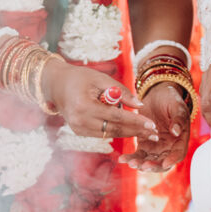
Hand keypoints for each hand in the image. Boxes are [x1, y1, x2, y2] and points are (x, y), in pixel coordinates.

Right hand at [41, 59, 158, 143]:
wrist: (56, 85)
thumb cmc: (80, 77)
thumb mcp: (101, 79)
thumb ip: (121, 91)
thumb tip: (140, 105)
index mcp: (84, 106)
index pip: (115, 117)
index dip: (135, 122)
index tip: (152, 124)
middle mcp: (79, 121)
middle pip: (114, 130)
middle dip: (136, 132)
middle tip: (154, 134)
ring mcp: (78, 129)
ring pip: (109, 134)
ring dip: (129, 134)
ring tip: (147, 134)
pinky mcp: (79, 132)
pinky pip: (102, 134)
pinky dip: (117, 132)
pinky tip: (132, 131)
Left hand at [135, 81, 191, 172]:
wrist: (158, 94)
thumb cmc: (171, 99)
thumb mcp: (177, 106)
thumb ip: (178, 119)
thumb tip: (176, 132)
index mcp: (180, 139)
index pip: (178, 154)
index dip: (172, 160)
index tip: (165, 163)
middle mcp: (168, 146)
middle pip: (162, 162)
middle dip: (153, 166)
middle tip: (144, 166)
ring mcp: (155, 146)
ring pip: (148, 160)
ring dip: (140, 164)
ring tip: (131, 163)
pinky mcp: (143, 143)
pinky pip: (137, 154)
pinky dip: (131, 158)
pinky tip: (122, 159)